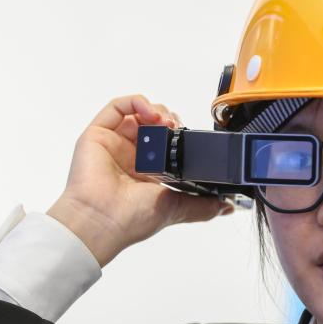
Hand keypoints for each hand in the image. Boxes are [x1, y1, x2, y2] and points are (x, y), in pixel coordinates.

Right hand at [47, 95, 233, 267]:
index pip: (165, 142)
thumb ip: (202, 206)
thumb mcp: (176, 209)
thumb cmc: (129, 219)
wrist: (102, 221)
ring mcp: (112, 144)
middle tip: (177, 129)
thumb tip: (226, 206)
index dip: (179, 135)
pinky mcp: (97, 135)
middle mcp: (128, 156)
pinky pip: (117, 107)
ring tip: (166, 121)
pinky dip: (137, 102)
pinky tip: (151, 114)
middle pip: (152, 124)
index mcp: (145, 172)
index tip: (188, 138)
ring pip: (137, 113)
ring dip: (156, 110)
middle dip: (170, 120)